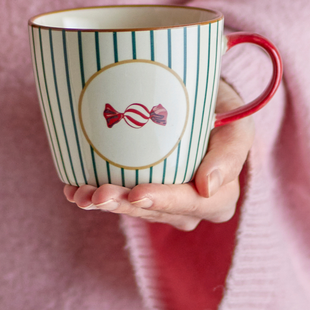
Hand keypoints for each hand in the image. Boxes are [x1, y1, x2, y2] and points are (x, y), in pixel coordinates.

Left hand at [63, 80, 252, 230]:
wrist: (199, 99)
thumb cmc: (222, 108)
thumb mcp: (236, 124)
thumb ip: (230, 152)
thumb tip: (207, 187)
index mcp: (220, 196)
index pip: (191, 203)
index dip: (163, 200)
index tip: (137, 193)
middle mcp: (191, 206)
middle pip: (155, 210)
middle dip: (124, 204)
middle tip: (97, 195)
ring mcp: (164, 202)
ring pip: (133, 207)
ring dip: (105, 202)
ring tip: (79, 194)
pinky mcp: (141, 192)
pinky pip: (120, 197)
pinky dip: (94, 194)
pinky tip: (73, 189)